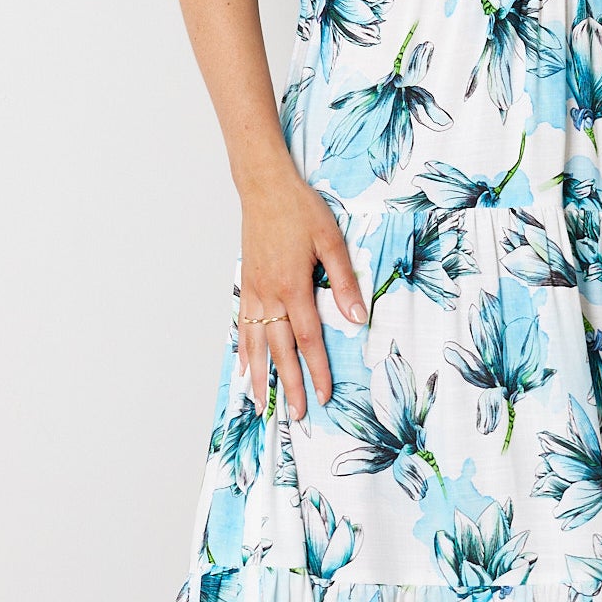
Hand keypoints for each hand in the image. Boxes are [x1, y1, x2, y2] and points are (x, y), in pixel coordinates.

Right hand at [236, 168, 367, 419]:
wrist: (264, 187)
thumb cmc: (300, 209)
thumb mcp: (331, 240)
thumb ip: (344, 281)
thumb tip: (358, 318)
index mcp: (293, 286)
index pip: (308, 339)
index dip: (317, 369)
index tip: (325, 394)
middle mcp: (270, 295)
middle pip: (280, 350)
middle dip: (289, 385)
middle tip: (297, 414)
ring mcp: (254, 291)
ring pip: (255, 343)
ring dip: (261, 376)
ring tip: (263, 404)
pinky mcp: (246, 284)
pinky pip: (243, 325)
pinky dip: (243, 350)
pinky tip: (244, 367)